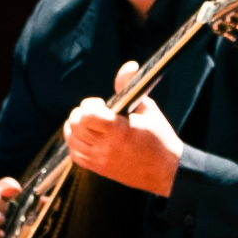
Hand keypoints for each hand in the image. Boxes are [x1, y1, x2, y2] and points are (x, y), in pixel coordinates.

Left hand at [58, 69, 179, 197]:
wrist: (166, 171)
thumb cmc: (160, 138)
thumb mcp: (148, 109)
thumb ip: (131, 87)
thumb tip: (129, 66)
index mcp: (121, 130)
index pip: (88, 115)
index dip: (90, 104)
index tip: (101, 104)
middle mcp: (108, 147)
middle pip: (75, 125)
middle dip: (80, 113)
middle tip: (94, 113)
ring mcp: (101, 160)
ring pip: (71, 140)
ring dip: (76, 127)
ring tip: (90, 124)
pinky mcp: (99, 169)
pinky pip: (75, 155)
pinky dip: (76, 144)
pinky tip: (88, 138)